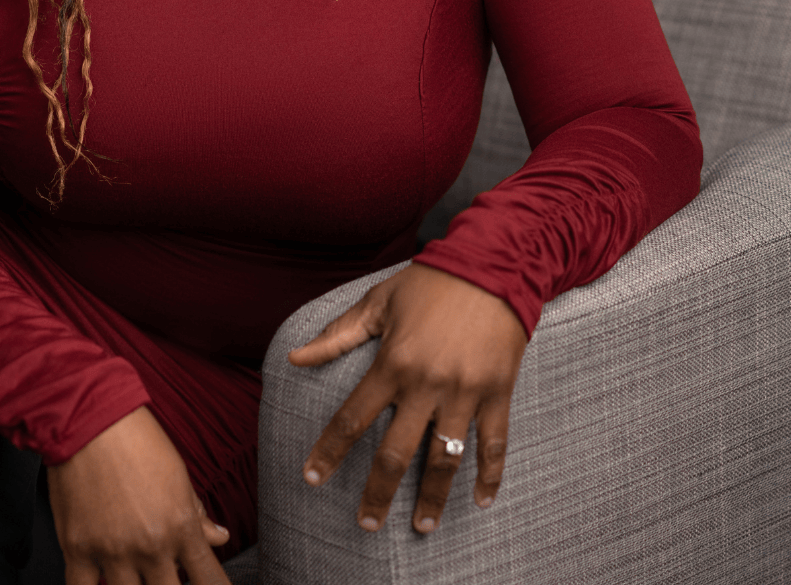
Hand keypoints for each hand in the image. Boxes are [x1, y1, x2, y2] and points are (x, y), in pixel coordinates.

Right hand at [46, 404, 231, 583]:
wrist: (90, 418)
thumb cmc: (137, 439)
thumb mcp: (178, 474)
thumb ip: (197, 514)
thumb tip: (218, 538)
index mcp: (180, 525)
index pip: (208, 579)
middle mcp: (150, 545)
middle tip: (166, 575)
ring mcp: (113, 551)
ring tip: (135, 574)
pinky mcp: (77, 550)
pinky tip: (101, 580)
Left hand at [288, 263, 527, 536]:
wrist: (491, 265)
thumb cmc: (428, 282)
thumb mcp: (378, 303)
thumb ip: (337, 335)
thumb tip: (294, 357)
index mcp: (392, 363)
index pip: (352, 418)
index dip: (329, 451)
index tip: (312, 478)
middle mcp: (426, 384)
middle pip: (395, 453)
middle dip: (378, 493)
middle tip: (366, 524)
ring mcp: (463, 392)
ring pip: (444, 459)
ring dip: (432, 498)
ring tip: (421, 526)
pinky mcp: (496, 392)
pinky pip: (494, 443)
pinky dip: (490, 475)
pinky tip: (482, 500)